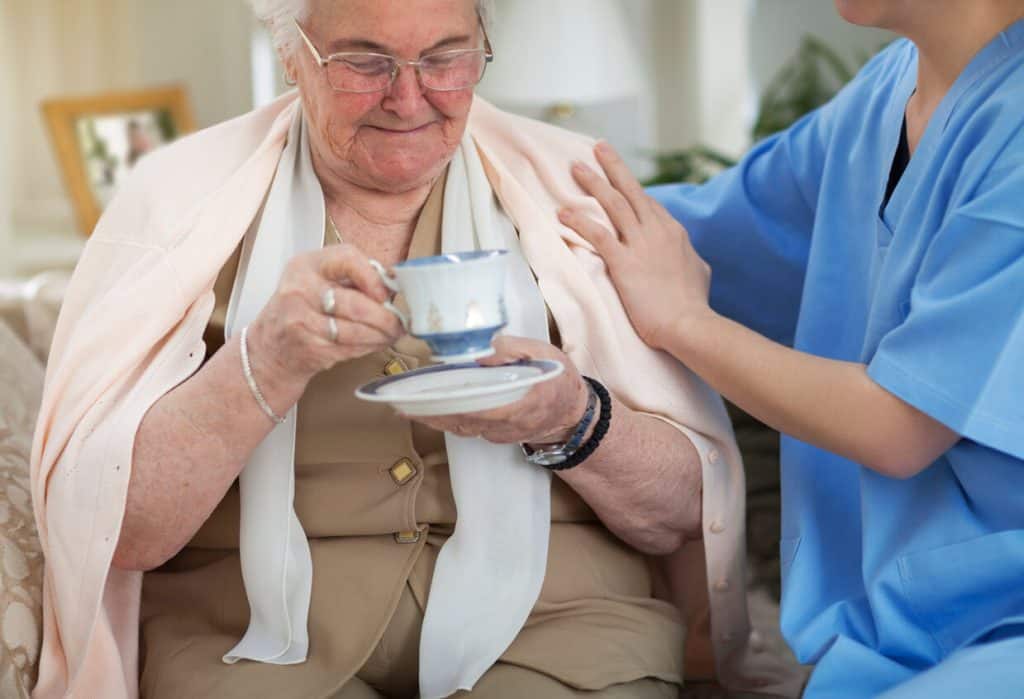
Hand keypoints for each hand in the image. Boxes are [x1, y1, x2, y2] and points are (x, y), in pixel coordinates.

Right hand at [247, 243, 404, 385]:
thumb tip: (394, 285)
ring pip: (355, 330)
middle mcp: (299, 289)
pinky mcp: (307, 347)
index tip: (387, 293)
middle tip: (400, 322)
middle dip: (386, 317)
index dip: (373, 277)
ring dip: (381, 335)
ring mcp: (300, 320)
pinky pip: (348, 348)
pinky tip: (374, 343)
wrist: (270, 347)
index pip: (347, 258)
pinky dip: (368, 347)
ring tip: (392, 334)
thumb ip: (353, 277)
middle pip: (356, 303)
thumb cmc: (303, 309)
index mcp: (306, 265)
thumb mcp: (318, 280)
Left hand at [409, 336, 590, 444]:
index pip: (484, 408)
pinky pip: (468, 429)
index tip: (428, 398)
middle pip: (465, 420)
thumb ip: (511, 349)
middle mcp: (511, 423)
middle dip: (433, 413)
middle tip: (403, 404)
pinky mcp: (496, 436)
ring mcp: (502, 434)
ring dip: (435, 418)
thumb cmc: (558, 379)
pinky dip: (447, 420)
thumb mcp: (543, 353)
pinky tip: (428, 411)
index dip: (453, 405)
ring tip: (407, 407)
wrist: (573, 413)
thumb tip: (480, 349)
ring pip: (463, 427)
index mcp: (525, 401)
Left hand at [558, 142, 713, 349]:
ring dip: (593, 184)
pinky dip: (579, 221)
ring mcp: (641, 245)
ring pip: (614, 204)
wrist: (688, 324)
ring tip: (576, 167)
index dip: (631, 188)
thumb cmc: (692, 305)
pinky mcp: (624, 262)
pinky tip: (562, 213)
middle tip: (598, 147)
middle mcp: (657, 231)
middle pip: (631, 191)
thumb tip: (689, 258)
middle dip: (613, 167)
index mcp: (674, 233)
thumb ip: (689, 259)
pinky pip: (597, 235)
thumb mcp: (698, 273)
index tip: (618, 177)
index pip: (649, 204)